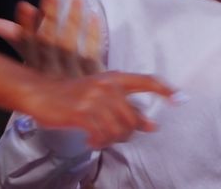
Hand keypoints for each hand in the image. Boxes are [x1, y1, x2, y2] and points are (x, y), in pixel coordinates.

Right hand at [0, 0, 103, 77]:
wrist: (80, 110)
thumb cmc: (52, 81)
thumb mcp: (31, 60)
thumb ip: (16, 38)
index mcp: (35, 72)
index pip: (27, 47)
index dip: (26, 26)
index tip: (24, 5)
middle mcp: (52, 75)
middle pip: (50, 43)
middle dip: (49, 17)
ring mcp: (73, 77)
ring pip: (71, 46)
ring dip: (74, 20)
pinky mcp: (93, 77)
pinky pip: (93, 53)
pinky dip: (93, 35)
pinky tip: (94, 17)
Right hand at [23, 70, 175, 147]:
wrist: (41, 93)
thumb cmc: (71, 94)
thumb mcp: (99, 91)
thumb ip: (123, 104)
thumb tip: (149, 124)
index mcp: (114, 78)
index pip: (146, 81)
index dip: (165, 90)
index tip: (180, 99)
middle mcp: (107, 86)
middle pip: (134, 115)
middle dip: (131, 131)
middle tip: (120, 136)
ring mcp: (94, 99)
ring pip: (119, 128)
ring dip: (113, 139)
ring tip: (103, 139)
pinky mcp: (81, 113)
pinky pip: (101, 134)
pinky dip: (100, 142)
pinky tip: (93, 141)